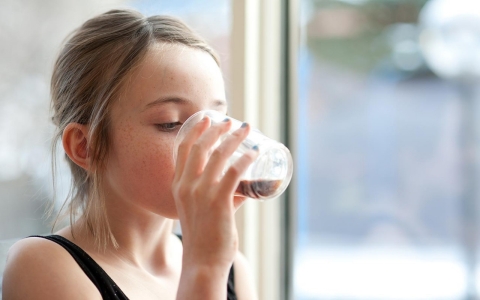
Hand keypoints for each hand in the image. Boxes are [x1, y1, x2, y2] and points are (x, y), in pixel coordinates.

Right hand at [172, 117, 257, 269]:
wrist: (202, 261)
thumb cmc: (204, 236)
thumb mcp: (199, 210)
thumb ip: (218, 196)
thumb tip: (242, 189)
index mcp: (178, 186)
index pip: (183, 150)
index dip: (195, 131)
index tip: (206, 118)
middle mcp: (187, 186)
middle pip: (201, 147)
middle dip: (217, 129)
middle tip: (231, 121)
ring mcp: (202, 193)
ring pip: (219, 156)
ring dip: (234, 139)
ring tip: (246, 130)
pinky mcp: (219, 202)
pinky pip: (234, 173)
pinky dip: (246, 160)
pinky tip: (256, 154)